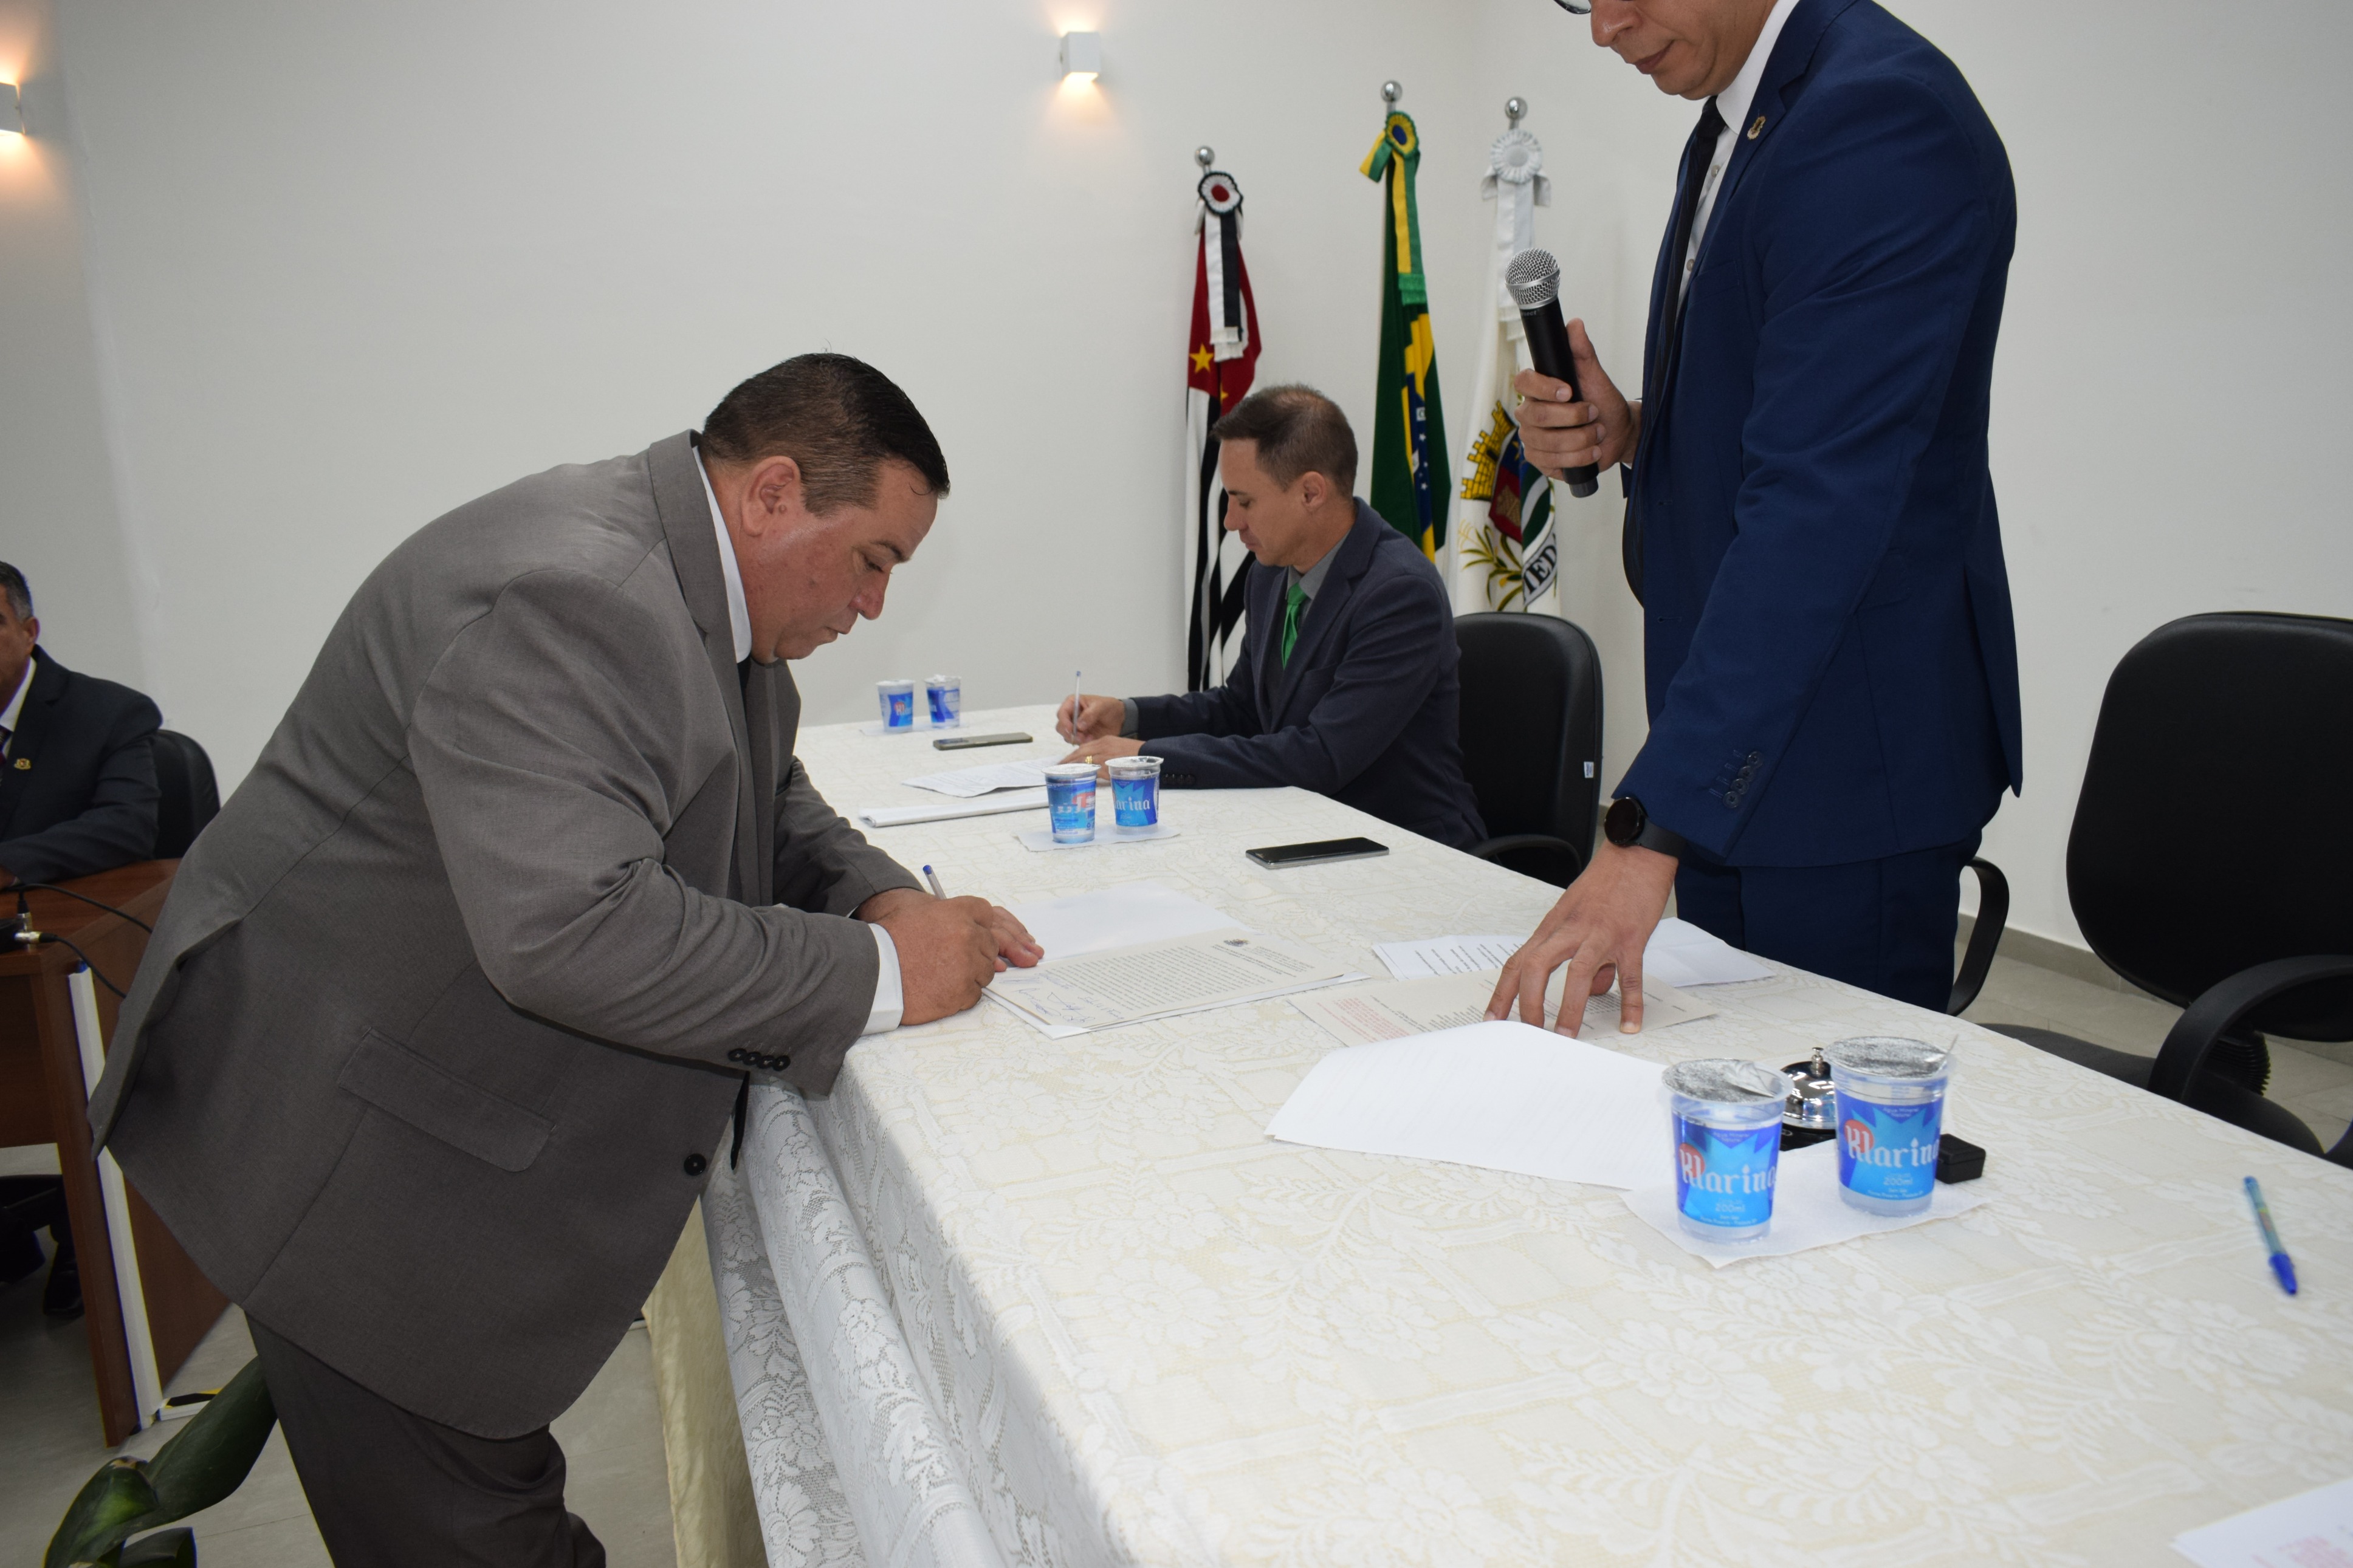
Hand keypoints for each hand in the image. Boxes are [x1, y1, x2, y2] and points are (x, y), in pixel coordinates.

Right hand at [859, 888, 1035, 1024]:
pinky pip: (975, 994)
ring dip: (969, 974)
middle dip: (975, 952)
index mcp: (957, 912)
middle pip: (989, 945)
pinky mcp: (962, 992)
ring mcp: (967, 966)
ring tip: (941, 975)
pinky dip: (960, 994)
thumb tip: (970, 925)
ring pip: (985, 971)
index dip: (978, 926)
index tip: (973, 935)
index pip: (986, 914)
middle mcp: (967, 936)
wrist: (872, 971)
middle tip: (950, 960)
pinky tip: (939, 989)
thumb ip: (950, 915)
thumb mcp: (918, 912)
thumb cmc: (889, 941)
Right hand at [1058, 693, 1125, 742]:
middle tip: (1082, 737)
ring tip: (1090, 737)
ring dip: (1076, 739)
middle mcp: (1070, 715)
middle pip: (1061, 727)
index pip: (1061, 713)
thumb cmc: (1109, 707)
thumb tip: (1079, 725)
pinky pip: (1075, 742)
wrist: (1119, 718)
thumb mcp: (1101, 706)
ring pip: (1066, 736)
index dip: (1064, 722)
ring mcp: (1074, 727)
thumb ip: (1090, 714)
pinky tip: (1092, 739)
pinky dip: (1081, 743)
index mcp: (1072, 703)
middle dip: (1069, 733)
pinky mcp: (1080, 736)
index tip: (1072, 730)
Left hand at [1058, 735, 1141, 774]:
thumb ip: (1107, 754)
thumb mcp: (1119, 749)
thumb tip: (1097, 765)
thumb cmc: (1136, 755)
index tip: (1065, 760)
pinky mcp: (1108, 765)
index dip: (1073, 754)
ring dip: (1071, 766)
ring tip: (1063, 772)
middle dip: (1068, 760)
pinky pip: (1092, 769)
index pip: (1084, 746)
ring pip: (1083, 759)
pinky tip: (1077, 776)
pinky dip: (1083, 772)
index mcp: (1105, 740)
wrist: (1148, 755)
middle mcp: (1103, 746)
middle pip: (1080, 752)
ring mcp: (1105, 755)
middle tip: (1058, 767)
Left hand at [1485, 842, 1677, 1033]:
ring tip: (1567, 1036)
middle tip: (1530, 1033)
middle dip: (1529, 1004)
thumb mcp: (1576, 912)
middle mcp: (1571, 931)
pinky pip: (1629, 976)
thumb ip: (1576, 953)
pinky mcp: (1631, 939)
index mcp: (1554, 926)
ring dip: (1570, 1008)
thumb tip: (1589, 992)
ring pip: (1577, 974)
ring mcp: (1601, 935)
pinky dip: (1630, 1003)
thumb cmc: (1606, 881)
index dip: (1503, 993)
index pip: (1518, 963)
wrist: (1637, 853)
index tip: (1493, 1018)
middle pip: (1536, 968)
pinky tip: (1629, 1024)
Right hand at [1513, 319, 1637, 477]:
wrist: (1617, 434)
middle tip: (1595, 414)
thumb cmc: (1604, 403)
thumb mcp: (1597, 377)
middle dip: (1572, 418)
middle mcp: (1530, 413)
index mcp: (1539, 389)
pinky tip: (1592, 452)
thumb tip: (1574, 324)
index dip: (1543, 388)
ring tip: (1598, 435)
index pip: (1523, 382)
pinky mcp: (1540, 460)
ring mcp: (1532, 438)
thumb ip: (1583, 353)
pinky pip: (1551, 462)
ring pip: (1545, 442)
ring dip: (1580, 440)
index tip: (1569, 391)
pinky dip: (1578, 458)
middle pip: (1536, 416)